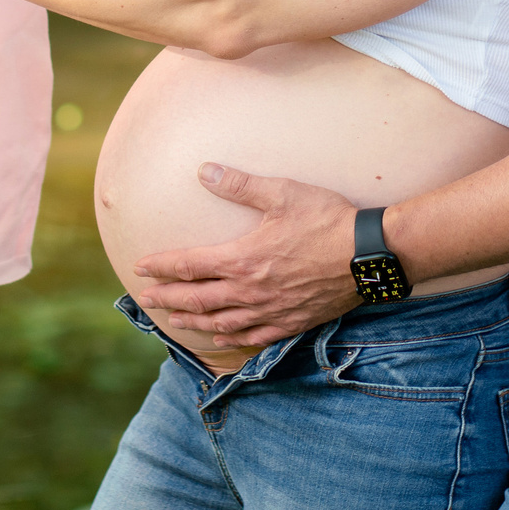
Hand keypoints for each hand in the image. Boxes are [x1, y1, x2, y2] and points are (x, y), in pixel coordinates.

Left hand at [130, 164, 362, 347]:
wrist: (368, 256)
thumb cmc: (326, 219)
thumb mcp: (283, 193)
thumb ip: (240, 185)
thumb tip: (204, 171)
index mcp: (243, 258)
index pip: (189, 265)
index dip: (161, 266)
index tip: (140, 266)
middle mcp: (250, 290)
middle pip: (196, 298)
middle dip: (166, 297)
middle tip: (145, 299)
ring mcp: (269, 311)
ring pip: (219, 322)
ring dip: (191, 320)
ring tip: (172, 319)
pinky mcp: (289, 323)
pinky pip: (250, 337)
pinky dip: (228, 338)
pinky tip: (220, 336)